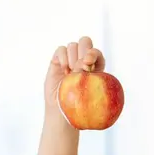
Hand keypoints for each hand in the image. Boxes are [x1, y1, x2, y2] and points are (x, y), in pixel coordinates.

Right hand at [37, 36, 104, 154]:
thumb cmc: (79, 107)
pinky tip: (64, 71)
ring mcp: (69, 61)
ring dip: (72, 58)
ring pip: (73, 45)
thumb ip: (90, 79)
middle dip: (83, 51)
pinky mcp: (57, 61)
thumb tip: (88, 67)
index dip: (93, 53)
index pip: (96, 52)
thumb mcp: (89, 95)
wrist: (61, 113)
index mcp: (95, 68)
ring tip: (70, 74)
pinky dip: (63, 57)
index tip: (88, 63)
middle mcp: (82, 61)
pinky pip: (61, 49)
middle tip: (79, 67)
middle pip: (85, 41)